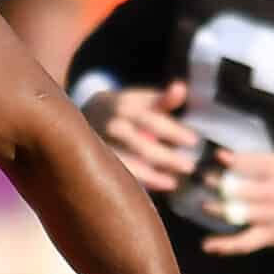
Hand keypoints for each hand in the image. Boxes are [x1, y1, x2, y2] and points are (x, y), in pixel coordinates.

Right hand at [83, 81, 201, 191]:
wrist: (79, 119)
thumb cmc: (123, 110)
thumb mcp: (140, 101)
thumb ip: (163, 99)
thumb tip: (181, 87)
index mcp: (124, 106)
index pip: (152, 120)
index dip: (174, 131)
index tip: (193, 141)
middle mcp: (111, 126)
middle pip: (142, 146)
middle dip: (167, 157)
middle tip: (190, 166)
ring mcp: (100, 146)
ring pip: (129, 164)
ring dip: (153, 175)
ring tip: (174, 182)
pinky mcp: (96, 163)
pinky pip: (120, 176)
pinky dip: (141, 181)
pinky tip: (160, 185)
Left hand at [199, 150, 273, 255]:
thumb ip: (257, 161)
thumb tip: (225, 155)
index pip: (252, 163)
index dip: (232, 160)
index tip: (217, 156)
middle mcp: (273, 194)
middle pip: (240, 189)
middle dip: (219, 183)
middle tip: (202, 180)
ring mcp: (270, 217)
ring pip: (238, 214)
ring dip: (218, 210)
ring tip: (204, 205)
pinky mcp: (269, 236)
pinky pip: (244, 243)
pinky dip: (226, 246)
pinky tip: (208, 246)